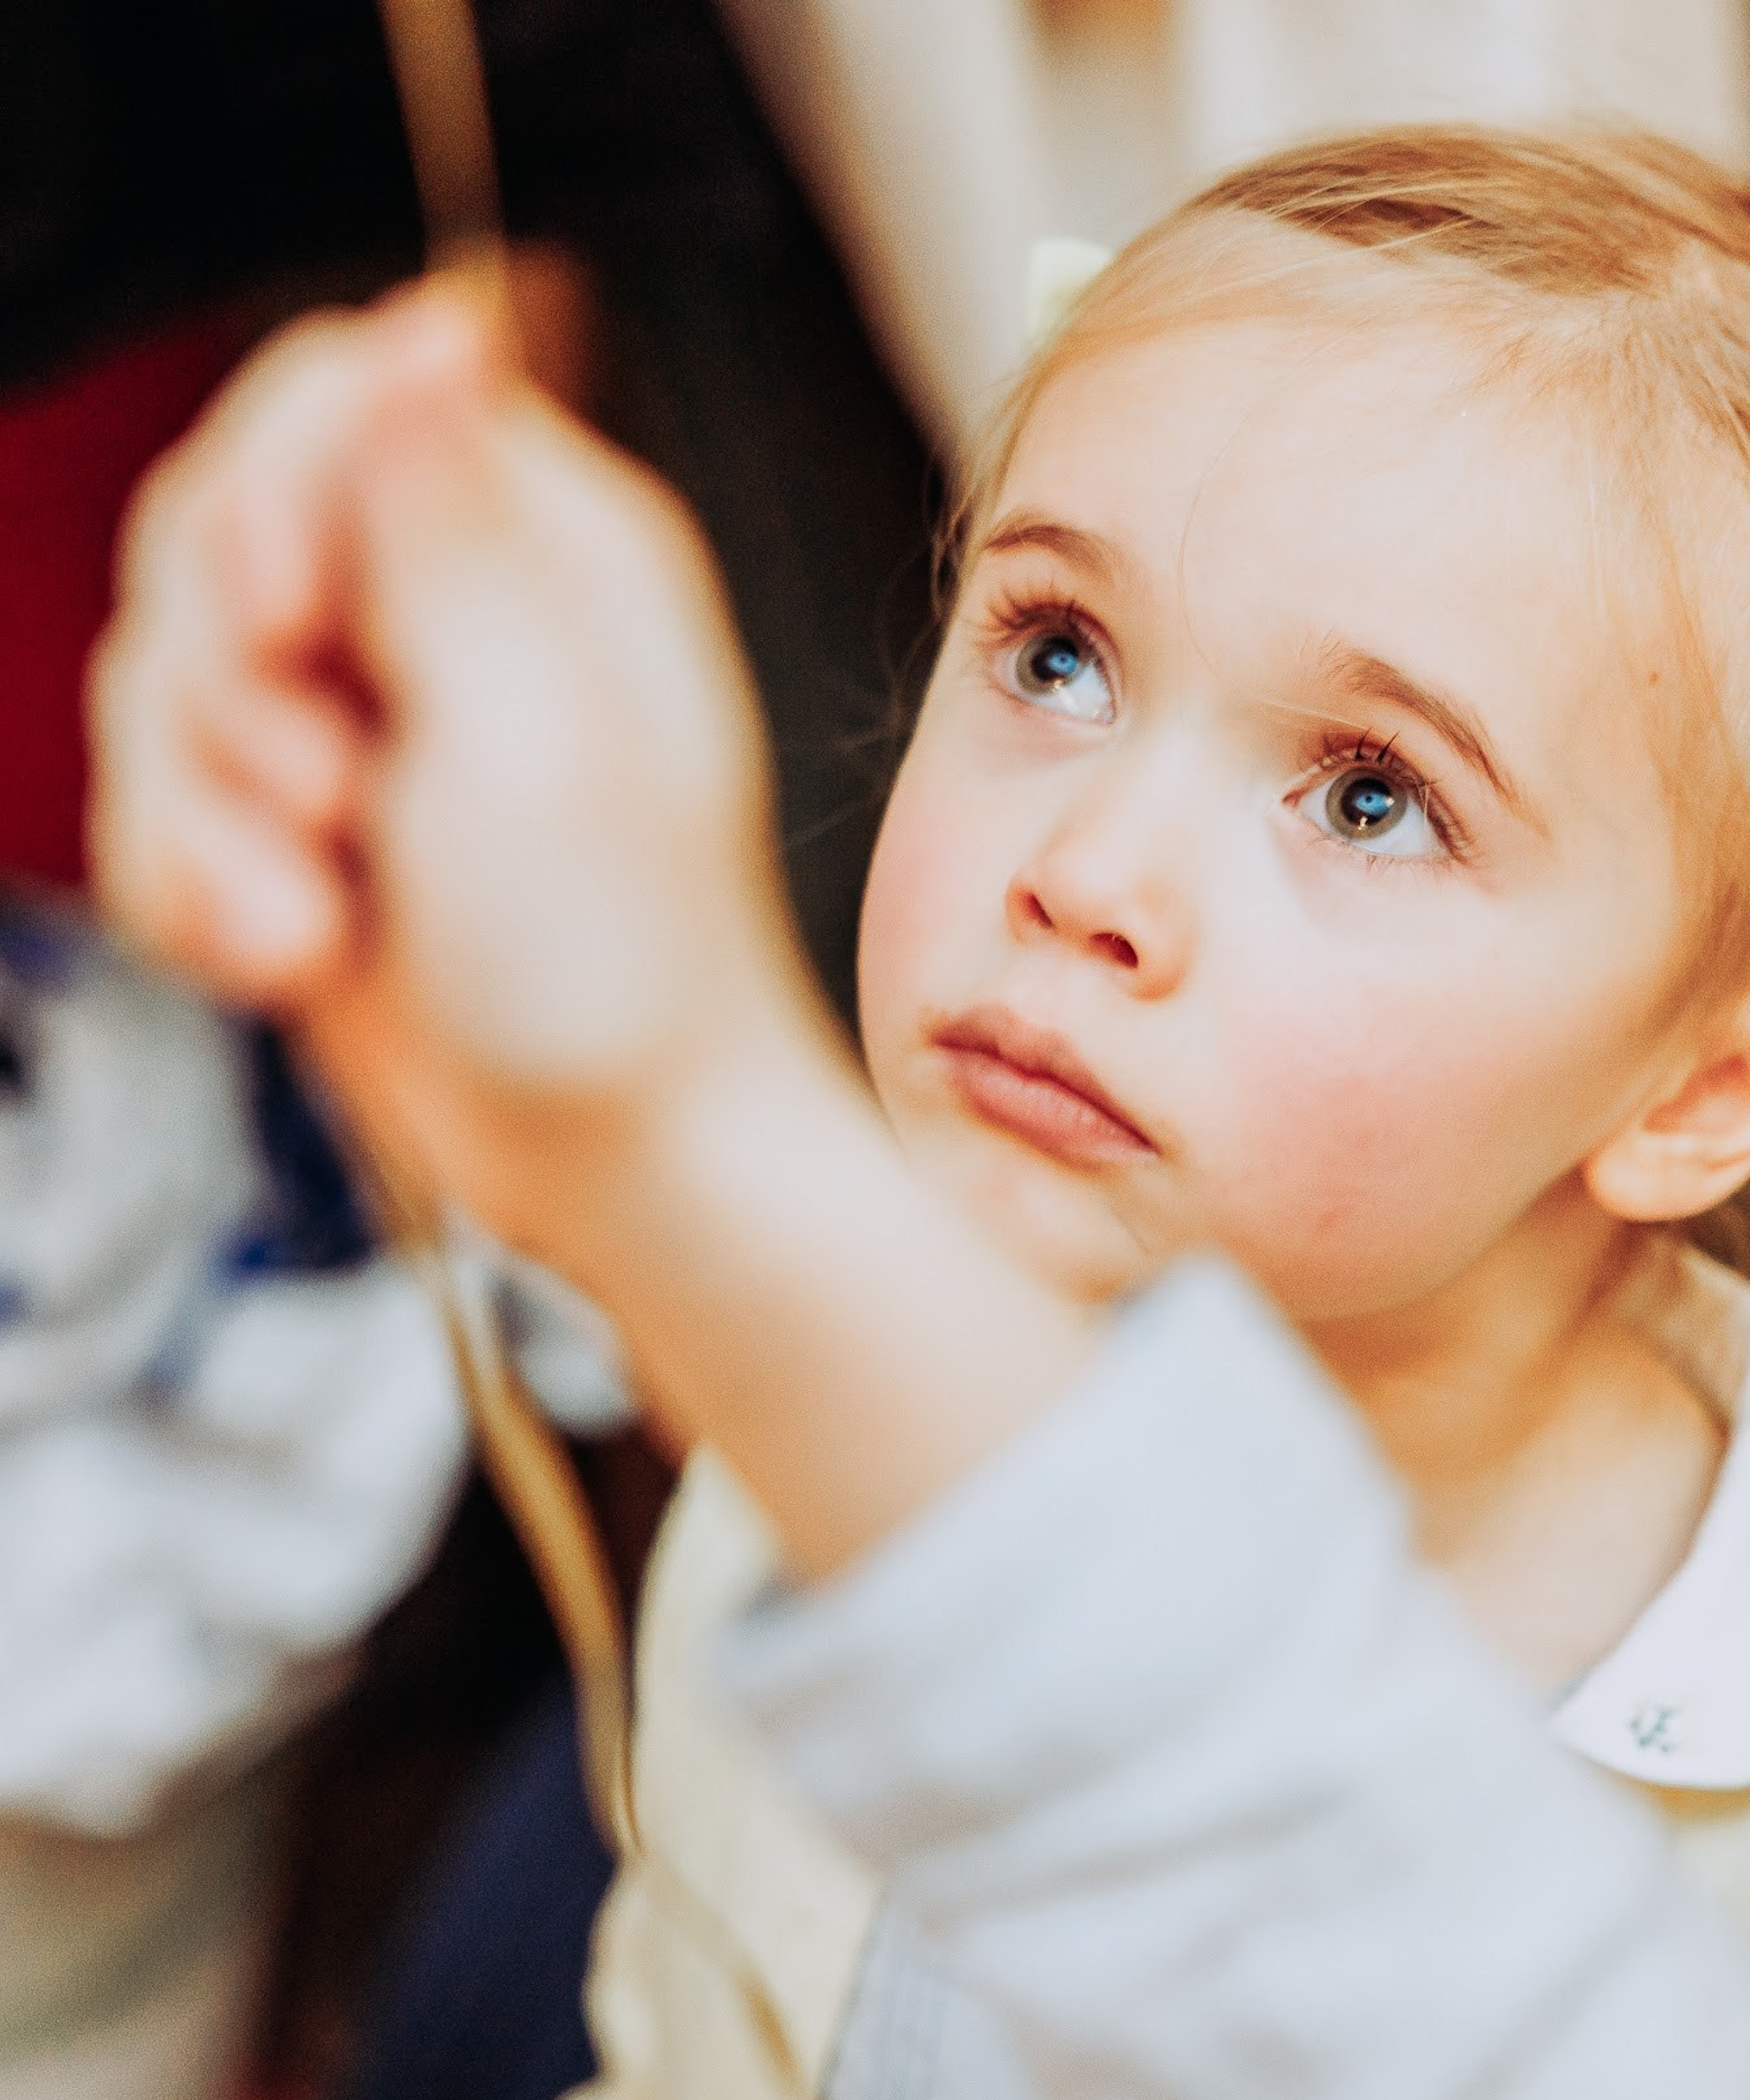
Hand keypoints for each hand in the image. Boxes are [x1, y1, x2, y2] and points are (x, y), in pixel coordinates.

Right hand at [91, 279, 824, 1253]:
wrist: (616, 1155)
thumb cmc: (620, 963)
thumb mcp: (534, 724)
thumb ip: (447, 524)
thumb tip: (432, 327)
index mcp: (546, 550)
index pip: (334, 398)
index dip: (268, 491)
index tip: (289, 617)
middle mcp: (450, 617)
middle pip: (213, 535)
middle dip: (225, 682)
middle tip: (324, 794)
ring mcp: (368, 726)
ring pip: (162, 681)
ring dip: (211, 818)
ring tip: (323, 918)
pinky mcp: (303, 830)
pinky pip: (163, 806)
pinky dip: (203, 890)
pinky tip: (293, 955)